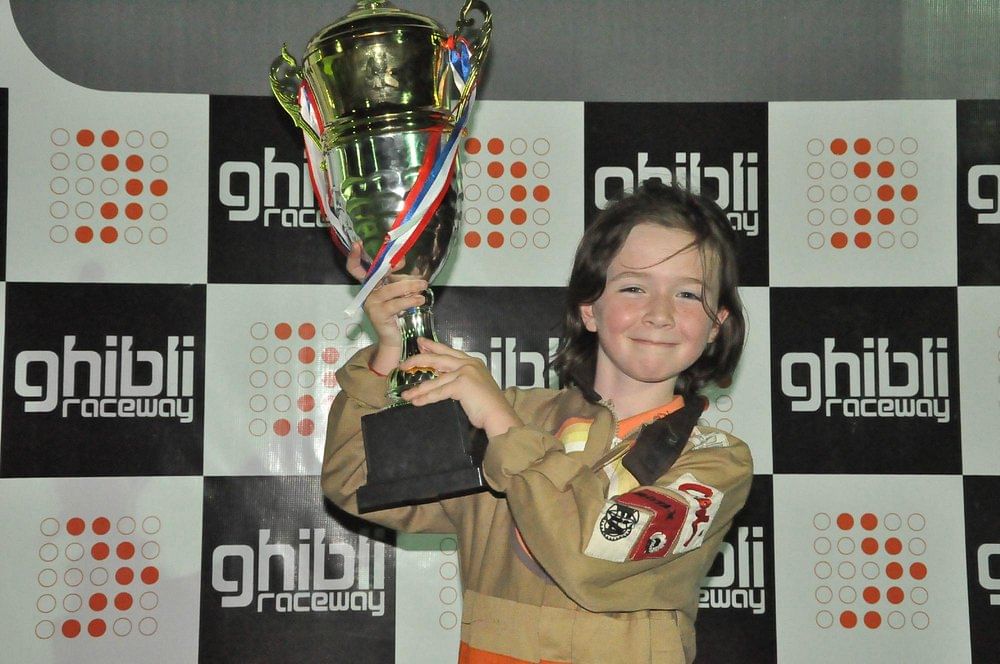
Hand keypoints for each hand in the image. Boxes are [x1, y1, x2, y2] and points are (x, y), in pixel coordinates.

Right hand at [347, 243, 427, 374]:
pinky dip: (411, 300)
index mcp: (370, 285)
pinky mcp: (379, 315)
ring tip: (423, 285)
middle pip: (376, 275)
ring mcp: (371, 304)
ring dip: (410, 286)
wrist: (394, 337)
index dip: (354, 256)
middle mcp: (368, 293)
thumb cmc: (397, 312)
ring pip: (391, 289)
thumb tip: (408, 264)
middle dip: (391, 267)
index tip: (358, 243)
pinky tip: (420, 299)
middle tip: (404, 262)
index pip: (356, 268)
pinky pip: (397, 304)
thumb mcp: (399, 291)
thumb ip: (400, 278)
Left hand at [400, 338, 523, 437]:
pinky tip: (416, 402)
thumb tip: (443, 380)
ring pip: (435, 380)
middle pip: (438, 359)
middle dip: (418, 360)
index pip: (448, 351)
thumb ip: (461, 379)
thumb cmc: (488, 406)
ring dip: (418, 389)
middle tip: (403, 364)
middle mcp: (469, 363)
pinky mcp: (462, 385)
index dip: (433, 347)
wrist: (499, 415)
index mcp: (473, 362)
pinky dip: (425, 398)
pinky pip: (438, 392)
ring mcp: (465, 372)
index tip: (420, 343)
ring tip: (405, 394)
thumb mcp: (475, 386)